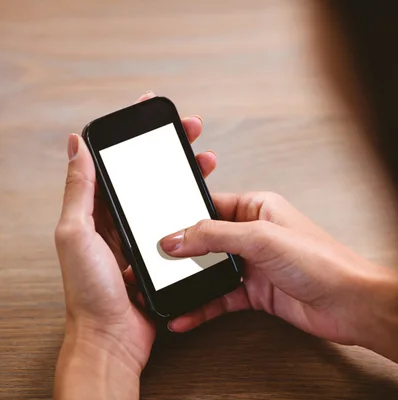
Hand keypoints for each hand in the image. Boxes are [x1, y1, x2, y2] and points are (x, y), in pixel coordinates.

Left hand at [53, 92, 216, 398]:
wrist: (112, 337)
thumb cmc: (90, 292)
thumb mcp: (76, 234)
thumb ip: (79, 191)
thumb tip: (76, 145)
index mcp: (95, 212)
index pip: (115, 161)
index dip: (134, 134)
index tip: (150, 110)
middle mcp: (117, 221)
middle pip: (147, 174)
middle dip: (169, 149)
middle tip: (189, 130)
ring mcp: (140, 238)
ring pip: (166, 197)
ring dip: (185, 176)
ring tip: (205, 161)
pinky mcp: (159, 255)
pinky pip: (178, 225)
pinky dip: (193, 208)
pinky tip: (207, 201)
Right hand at [160, 192, 397, 347]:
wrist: (349, 303)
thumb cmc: (320, 261)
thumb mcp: (261, 238)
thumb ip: (214, 235)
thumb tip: (176, 236)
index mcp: (258, 207)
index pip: (210, 206)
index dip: (182, 217)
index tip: (156, 230)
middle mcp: (255, 233)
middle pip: (206, 240)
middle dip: (179, 254)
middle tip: (151, 266)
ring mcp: (255, 264)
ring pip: (210, 272)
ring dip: (187, 284)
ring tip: (161, 294)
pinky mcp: (256, 292)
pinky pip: (220, 297)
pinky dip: (202, 306)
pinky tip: (185, 315)